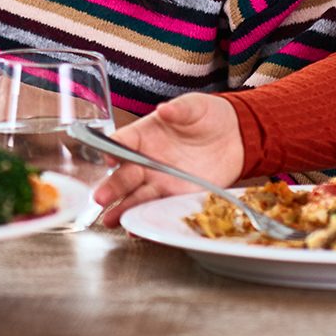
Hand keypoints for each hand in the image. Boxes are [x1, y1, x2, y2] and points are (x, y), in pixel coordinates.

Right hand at [94, 93, 243, 225]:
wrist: (234, 137)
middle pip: (124, 174)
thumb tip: (164, 108)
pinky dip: (146, 220)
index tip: (109, 157)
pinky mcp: (176, 196)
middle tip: (101, 197)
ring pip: (136, 197)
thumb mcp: (194, 106)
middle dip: (112, 186)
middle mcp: (148, 160)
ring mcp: (160, 180)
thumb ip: (179, 109)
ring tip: (109, 219)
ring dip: (123, 208)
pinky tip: (136, 228)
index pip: (123, 141)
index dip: (113, 149)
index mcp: (145, 134)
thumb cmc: (208, 116)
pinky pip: (158, 210)